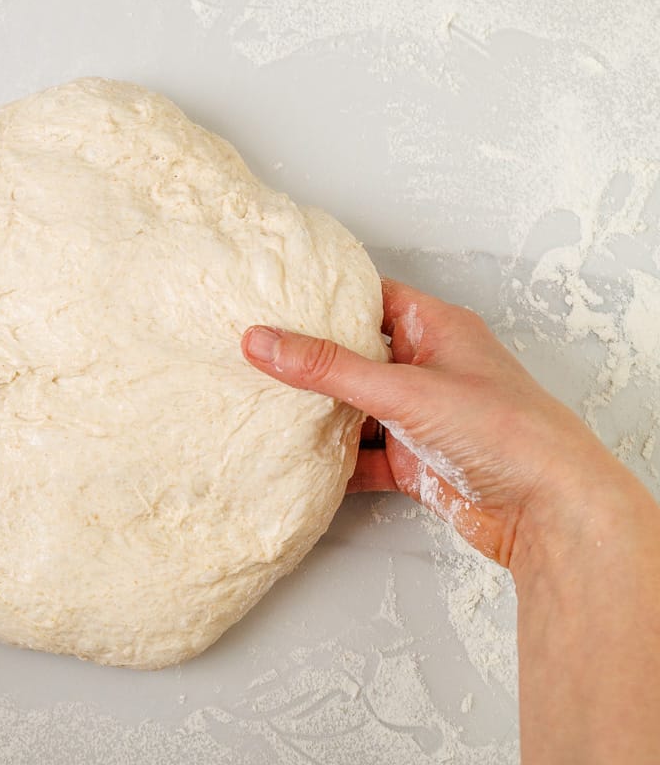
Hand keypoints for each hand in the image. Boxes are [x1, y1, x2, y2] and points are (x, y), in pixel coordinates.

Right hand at [240, 278, 637, 565]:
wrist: (549, 511)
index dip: (325, 296)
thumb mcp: (405, 389)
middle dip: (312, 359)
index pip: (371, 298)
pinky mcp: (416, 462)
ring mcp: (422, 417)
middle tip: (257, 352)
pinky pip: (364, 456)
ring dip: (320, 414)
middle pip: (356, 355)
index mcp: (437, 329)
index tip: (276, 296)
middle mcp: (429, 368)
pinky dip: (335, 461)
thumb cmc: (507, 432)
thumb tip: (265, 342)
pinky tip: (303, 460)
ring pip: (356, 408)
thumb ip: (329, 369)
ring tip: (267, 406)